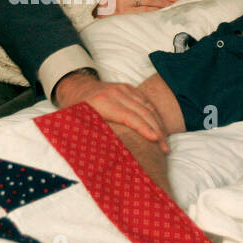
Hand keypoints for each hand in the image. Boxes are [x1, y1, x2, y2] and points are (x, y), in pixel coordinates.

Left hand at [53, 70, 167, 151]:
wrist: (77, 87)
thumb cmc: (77, 110)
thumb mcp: (79, 121)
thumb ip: (92, 132)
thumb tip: (102, 155)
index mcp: (103, 103)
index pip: (130, 117)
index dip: (144, 129)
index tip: (156, 140)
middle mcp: (116, 93)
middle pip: (142, 112)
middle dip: (156, 130)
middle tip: (165, 148)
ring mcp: (123, 89)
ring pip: (147, 106)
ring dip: (158, 123)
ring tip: (165, 141)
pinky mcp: (128, 88)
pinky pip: (145, 100)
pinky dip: (154, 114)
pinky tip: (160, 126)